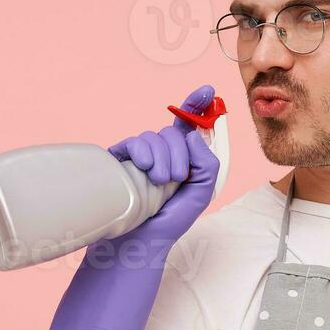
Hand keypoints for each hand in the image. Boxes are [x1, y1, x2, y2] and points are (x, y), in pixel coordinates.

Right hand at [105, 85, 219, 248]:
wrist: (140, 239)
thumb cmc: (171, 219)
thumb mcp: (202, 192)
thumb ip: (208, 163)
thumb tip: (192, 135)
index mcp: (183, 157)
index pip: (190, 125)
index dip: (197, 105)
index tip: (208, 91)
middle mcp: (162, 152)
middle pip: (174, 131)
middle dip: (180, 154)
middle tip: (176, 178)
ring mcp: (141, 154)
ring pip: (155, 136)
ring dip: (163, 160)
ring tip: (159, 183)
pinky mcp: (121, 158)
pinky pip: (135, 142)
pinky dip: (143, 153)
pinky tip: (144, 168)